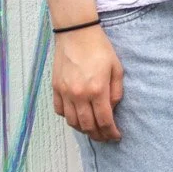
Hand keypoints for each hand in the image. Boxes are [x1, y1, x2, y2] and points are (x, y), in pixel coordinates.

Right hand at [52, 25, 124, 141]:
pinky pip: (60, 111)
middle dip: (98, 135)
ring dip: (83, 130)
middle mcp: (80, 95)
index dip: (111, 132)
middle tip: (105, 137)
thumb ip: (116, 92)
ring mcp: (65, 92)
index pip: (104, 121)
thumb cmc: (100, 49)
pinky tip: (77, 117)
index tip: (116, 136)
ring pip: (72, 122)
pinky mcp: (55, 88)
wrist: (77, 34)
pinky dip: (69, 118)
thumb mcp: (117, 68)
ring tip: (92, 130)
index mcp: (97, 90)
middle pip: (87, 126)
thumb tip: (112, 109)